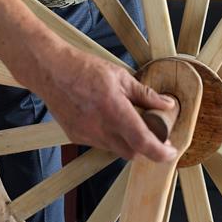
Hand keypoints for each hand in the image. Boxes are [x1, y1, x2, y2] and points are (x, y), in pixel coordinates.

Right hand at [23, 48, 178, 162]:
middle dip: (145, 147)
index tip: (171, 151)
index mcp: (115, 111)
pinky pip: (99, 144)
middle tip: (152, 132)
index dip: (160, 152)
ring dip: (126, 141)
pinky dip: (109, 137)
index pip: (143, 142)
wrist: (51, 71)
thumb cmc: (84, 69)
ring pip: (115, 149)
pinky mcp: (76, 136)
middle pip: (131, 152)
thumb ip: (145, 94)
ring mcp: (86, 135)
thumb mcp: (120, 76)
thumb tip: (167, 104)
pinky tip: (106, 119)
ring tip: (127, 120)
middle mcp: (100, 128)